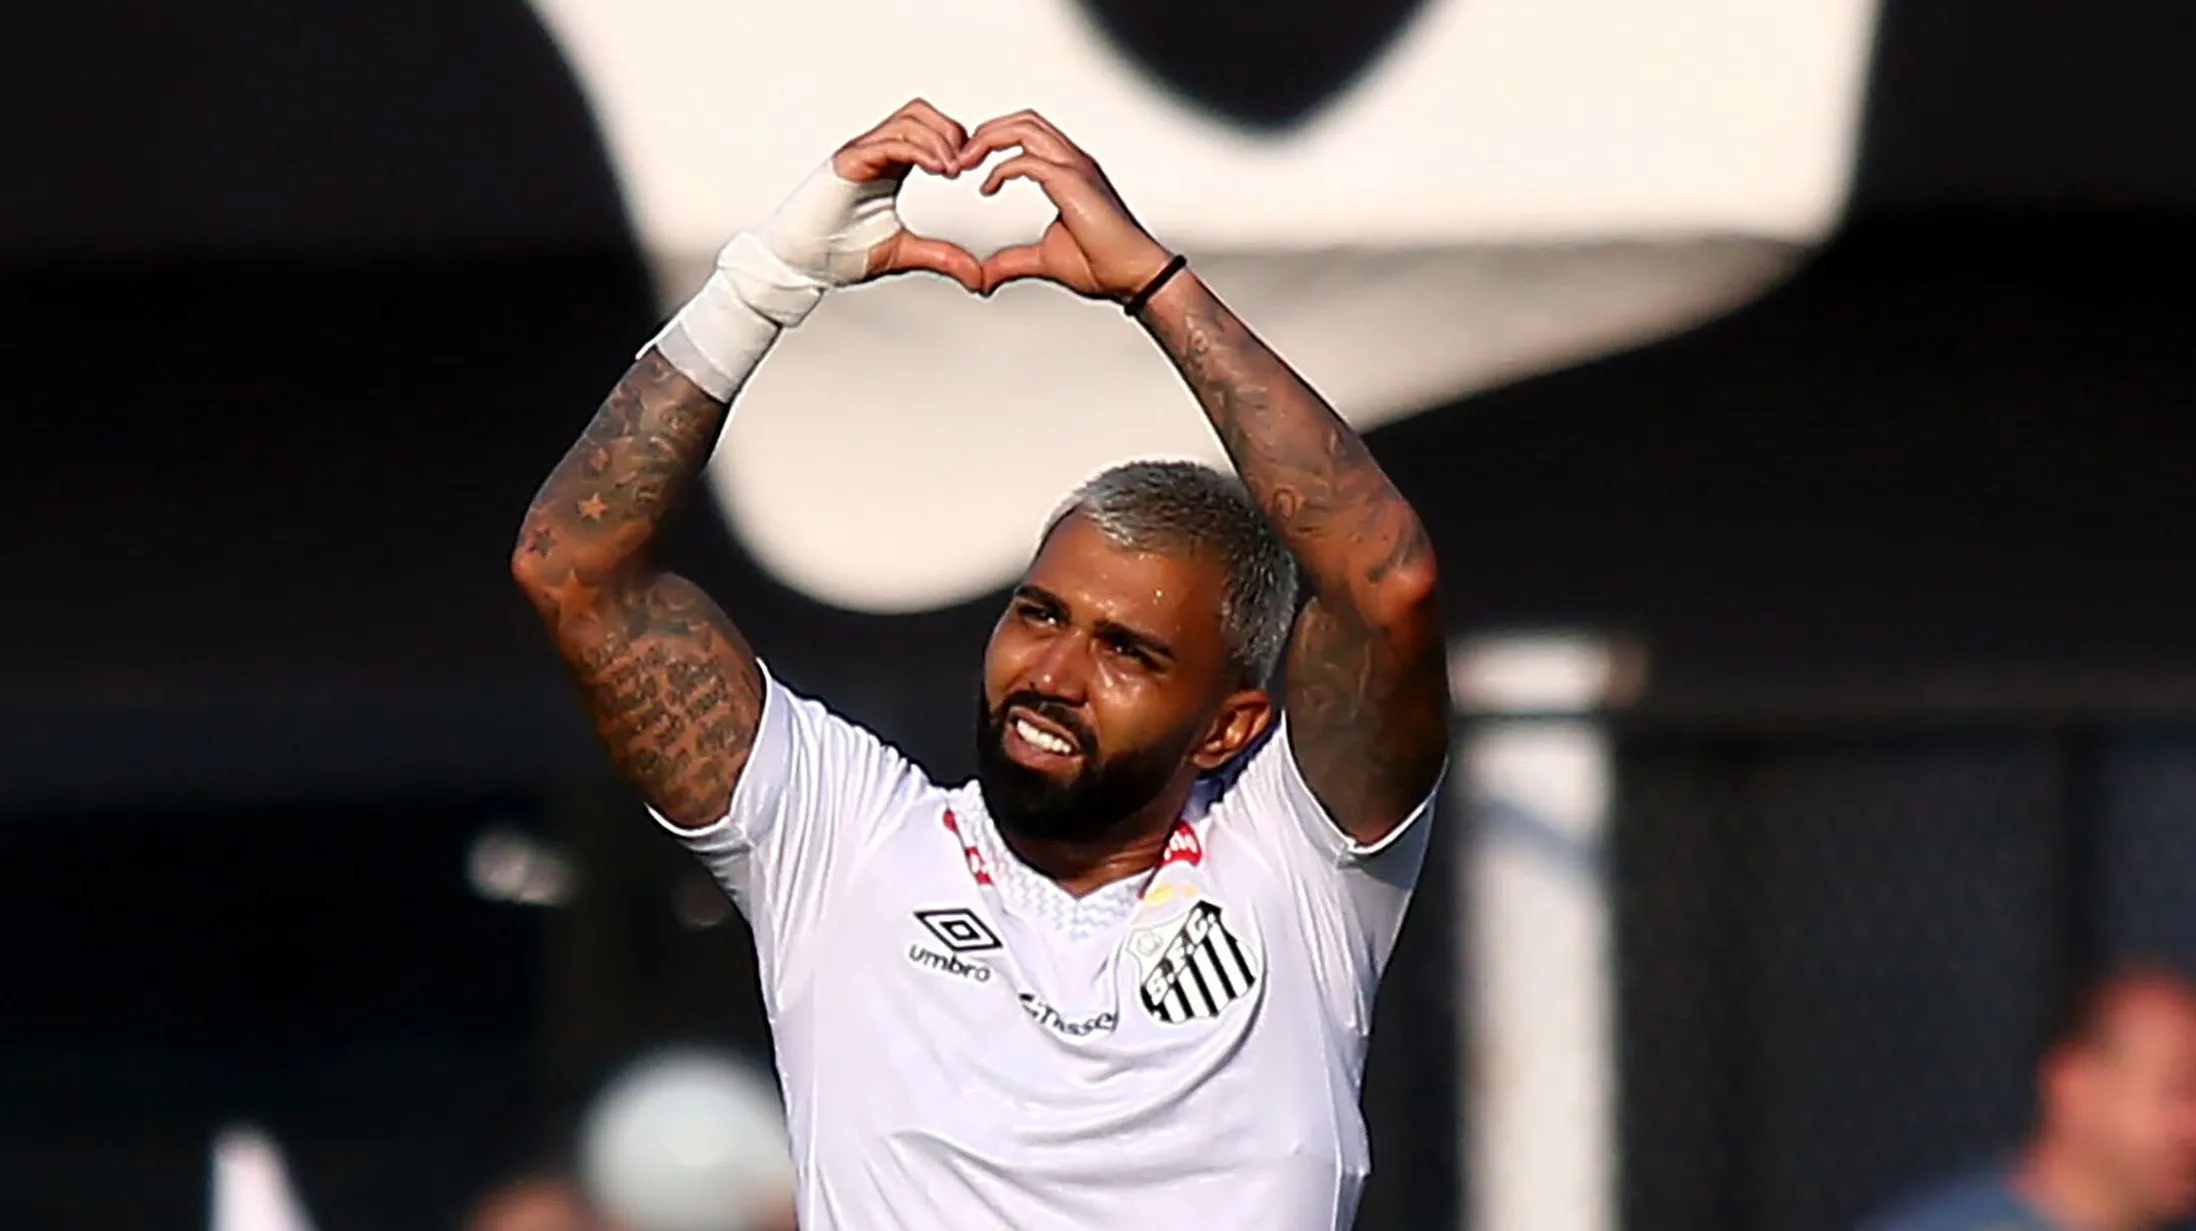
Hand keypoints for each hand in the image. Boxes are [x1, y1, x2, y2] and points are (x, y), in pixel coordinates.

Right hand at [759, 99, 983, 292]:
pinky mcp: (847, 163)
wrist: (800, 265)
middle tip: (966, 167)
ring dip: (939, 139)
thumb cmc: (839, 252)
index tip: (972, 173)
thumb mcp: (905, 253)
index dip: (956, 142)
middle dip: (952, 133)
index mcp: (890, 165)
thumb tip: (978, 277)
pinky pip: (888, 141)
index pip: (929, 129)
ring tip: (952, 170)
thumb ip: (942, 257)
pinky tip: (937, 170)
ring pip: (908, 119)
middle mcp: (875, 152)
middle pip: (921, 112)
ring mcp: (860, 154)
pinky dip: (918, 149)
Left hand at [953, 111, 1175, 300]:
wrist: (1133, 277)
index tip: (969, 165)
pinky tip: (987, 188)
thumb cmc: (1103, 265)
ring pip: (1024, 128)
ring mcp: (1074, 168)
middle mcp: (1072, 161)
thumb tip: (984, 275)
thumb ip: (1011, 261)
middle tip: (959, 159)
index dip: (994, 140)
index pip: (1027, 132)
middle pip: (1022, 120)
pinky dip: (1000, 169)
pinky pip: (1027, 161)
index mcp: (1068, 171)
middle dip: (985, 133)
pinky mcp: (1072, 184)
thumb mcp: (1043, 260)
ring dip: (988, 140)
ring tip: (965, 163)